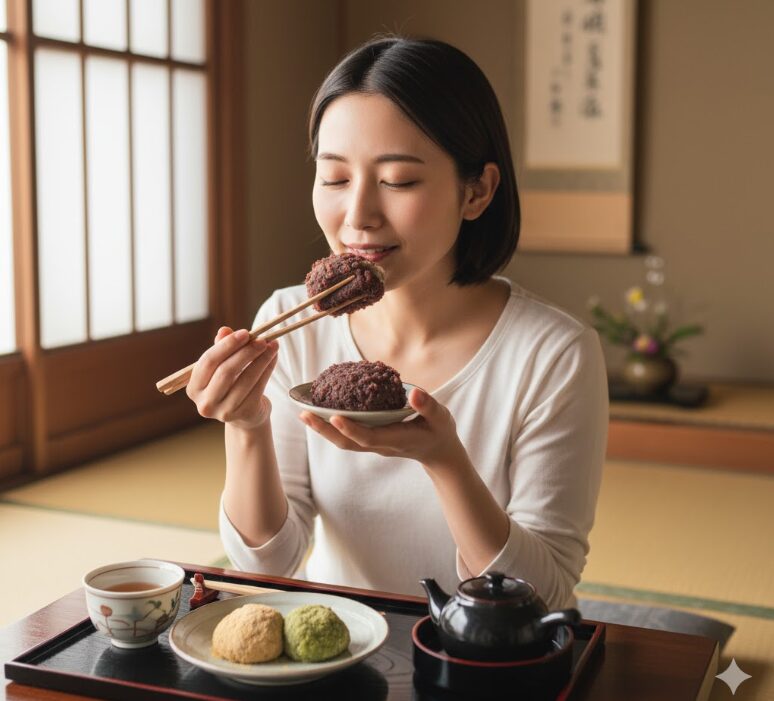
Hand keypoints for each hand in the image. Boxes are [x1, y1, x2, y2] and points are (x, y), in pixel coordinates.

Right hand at [186, 326, 278, 429]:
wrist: (246, 414)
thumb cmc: (231, 384)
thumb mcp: (223, 365)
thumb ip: (222, 348)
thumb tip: (224, 330)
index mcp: (194, 388)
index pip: (208, 362)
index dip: (227, 345)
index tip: (245, 332)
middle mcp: (205, 403)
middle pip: (226, 371)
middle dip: (246, 352)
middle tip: (262, 339)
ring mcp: (224, 412)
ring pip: (245, 380)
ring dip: (261, 360)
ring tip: (272, 346)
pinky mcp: (244, 414)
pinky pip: (258, 388)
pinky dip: (268, 370)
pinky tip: (273, 358)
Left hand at [299, 388, 468, 470]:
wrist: (438, 451)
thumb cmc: (439, 432)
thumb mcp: (441, 418)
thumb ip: (428, 406)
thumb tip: (414, 393)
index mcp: (395, 440)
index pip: (368, 437)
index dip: (350, 429)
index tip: (334, 417)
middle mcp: (379, 445)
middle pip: (346, 443)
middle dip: (324, 430)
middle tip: (304, 415)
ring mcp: (373, 445)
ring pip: (343, 441)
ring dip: (322, 429)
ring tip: (303, 414)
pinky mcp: (371, 440)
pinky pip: (347, 435)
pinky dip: (331, 426)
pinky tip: (320, 411)